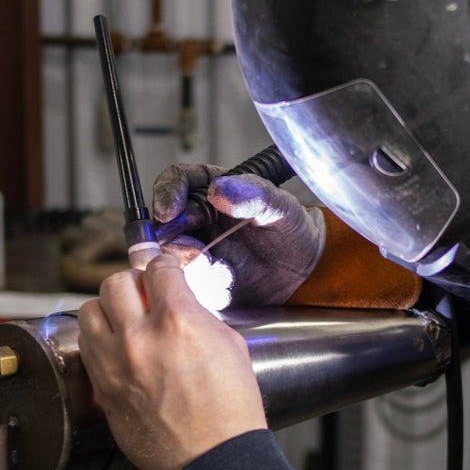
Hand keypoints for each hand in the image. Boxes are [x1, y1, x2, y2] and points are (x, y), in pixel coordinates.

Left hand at [76, 253, 267, 469]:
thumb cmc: (229, 412)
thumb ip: (198, 315)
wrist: (212, 460)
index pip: (157, 268)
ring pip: (90, 309)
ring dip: (110, 308)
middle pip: (116, 282)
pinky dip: (100, 338)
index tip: (166, 269)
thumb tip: (180, 301)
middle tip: (147, 292)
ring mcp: (114, 364)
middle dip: (135, 282)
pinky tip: (119, 346)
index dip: (165, 265)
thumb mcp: (230, 347)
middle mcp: (139, 338)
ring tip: (127, 318)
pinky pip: (87, 345)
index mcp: (178, 322)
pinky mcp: (102, 388)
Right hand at [153, 162, 323, 305]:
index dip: (167, 193)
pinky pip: (184, 284)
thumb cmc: (292, 233)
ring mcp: (196, 250)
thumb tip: (221, 189)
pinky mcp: (199, 281)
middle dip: (172, 237)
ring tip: (217, 271)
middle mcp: (198, 219)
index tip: (169, 209)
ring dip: (185, 265)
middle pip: (165, 222)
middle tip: (192, 249)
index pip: (177, 181)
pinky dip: (197, 287)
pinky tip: (222, 287)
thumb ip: (256, 194)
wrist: (304, 273)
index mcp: (212, 191)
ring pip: (169, 256)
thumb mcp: (283, 209)